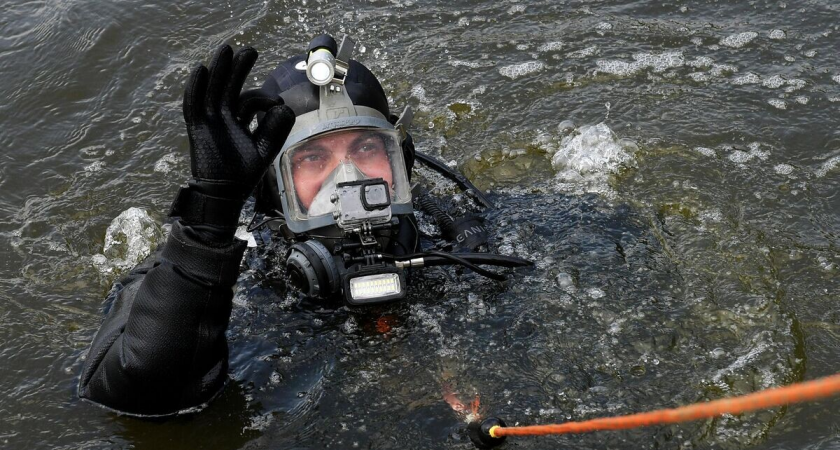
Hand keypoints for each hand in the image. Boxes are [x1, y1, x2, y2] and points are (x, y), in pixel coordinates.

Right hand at [183, 45, 293, 200]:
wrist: (225, 193)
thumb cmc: (244, 173)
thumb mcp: (265, 148)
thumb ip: (276, 129)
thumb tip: (284, 107)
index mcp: (238, 121)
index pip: (248, 100)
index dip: (263, 98)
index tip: (277, 104)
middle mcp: (222, 117)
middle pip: (228, 87)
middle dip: (238, 69)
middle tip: (250, 50)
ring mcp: (208, 121)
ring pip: (212, 90)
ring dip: (219, 70)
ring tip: (226, 49)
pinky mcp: (196, 129)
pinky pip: (193, 105)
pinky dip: (196, 88)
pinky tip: (201, 70)